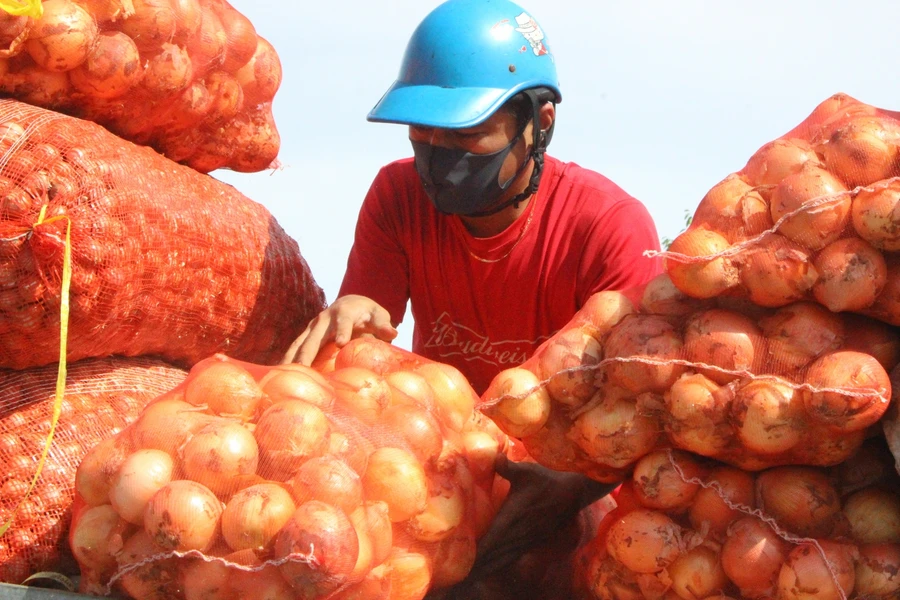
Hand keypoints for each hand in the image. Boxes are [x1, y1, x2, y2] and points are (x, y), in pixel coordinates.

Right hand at [281, 294, 397, 365]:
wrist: (351, 303)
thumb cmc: (368, 313)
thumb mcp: (379, 315)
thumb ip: (383, 324)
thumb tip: (393, 333)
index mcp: (344, 312)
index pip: (343, 322)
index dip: (342, 331)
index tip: (341, 343)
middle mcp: (324, 319)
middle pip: (314, 336)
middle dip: (307, 352)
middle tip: (302, 368)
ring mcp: (313, 326)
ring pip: (300, 343)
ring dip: (291, 357)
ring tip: (282, 373)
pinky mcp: (307, 334)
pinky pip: (296, 347)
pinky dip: (288, 358)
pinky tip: (280, 372)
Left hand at [446, 455, 619, 593]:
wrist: (572, 492)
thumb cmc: (546, 479)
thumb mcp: (526, 471)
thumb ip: (507, 467)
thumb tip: (495, 457)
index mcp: (511, 520)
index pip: (489, 543)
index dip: (474, 558)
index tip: (460, 570)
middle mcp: (516, 534)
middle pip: (491, 558)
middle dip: (474, 570)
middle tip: (454, 583)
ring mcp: (524, 540)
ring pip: (501, 560)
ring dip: (484, 570)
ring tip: (466, 581)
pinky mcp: (530, 541)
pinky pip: (510, 557)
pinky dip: (497, 565)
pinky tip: (488, 570)